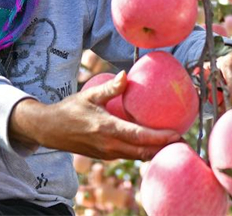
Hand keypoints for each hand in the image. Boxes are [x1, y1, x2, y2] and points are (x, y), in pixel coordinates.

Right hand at [8, 71, 181, 160]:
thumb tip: (127, 75)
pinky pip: (129, 155)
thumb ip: (111, 87)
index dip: (160, 137)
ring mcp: (107, 153)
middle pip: (143, 152)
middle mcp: (109, 146)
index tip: (177, 133)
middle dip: (164, 148)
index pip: (140, 137)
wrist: (49, 130)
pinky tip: (151, 143)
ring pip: (137, 156)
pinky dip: (142, 151)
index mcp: (107, 129)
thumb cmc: (69, 110)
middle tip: (182, 139)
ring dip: (155, 151)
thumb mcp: (89, 95)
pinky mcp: (105, 156)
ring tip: (172, 142)